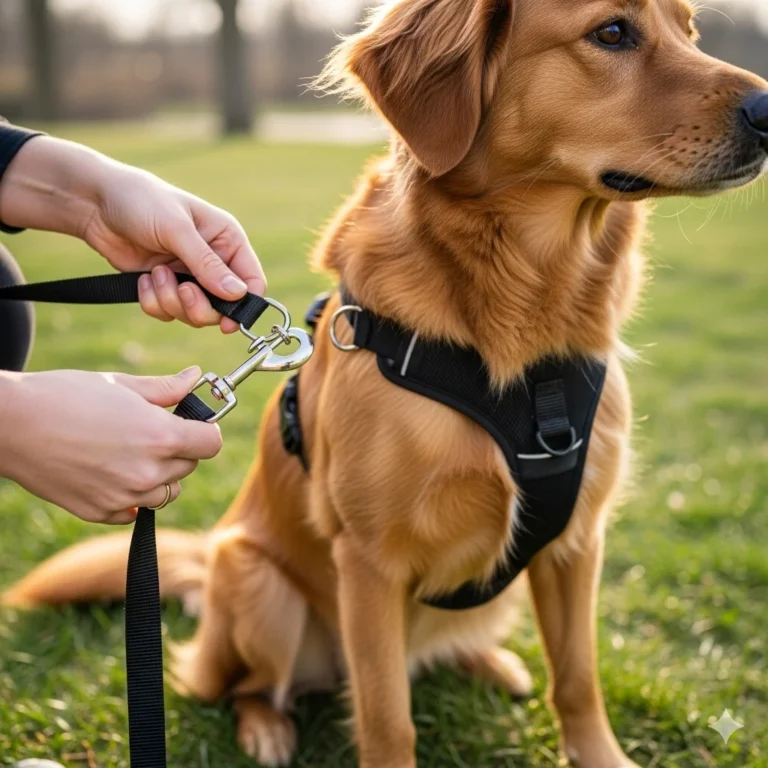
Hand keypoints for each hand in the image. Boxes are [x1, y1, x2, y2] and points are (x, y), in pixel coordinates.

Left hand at [0, 136, 266, 332]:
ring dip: (171, 300)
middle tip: (181, 290)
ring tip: (154, 273)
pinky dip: (153, 302)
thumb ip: (207, 265)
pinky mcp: (166, 288)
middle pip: (223, 307)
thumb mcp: (177, 230)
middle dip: (198, 305)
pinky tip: (143, 279)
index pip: (252, 281)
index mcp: (227, 240)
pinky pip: (169, 313)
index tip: (228, 322)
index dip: (244, 304)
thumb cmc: (141, 201)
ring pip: (195, 314)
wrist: (95, 204)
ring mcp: (189, 277)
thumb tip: (238, 294)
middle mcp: (213, 262)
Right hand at [0, 367, 221, 524]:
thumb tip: (196, 378)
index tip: (192, 424)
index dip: (204, 430)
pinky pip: (136, 510)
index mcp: (160, 436)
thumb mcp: (121, 384)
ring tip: (129, 452)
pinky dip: (132, 496)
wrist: (11, 424)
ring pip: (167, 491)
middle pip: (189, 466)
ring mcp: (125, 496)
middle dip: (179, 449)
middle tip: (149, 431)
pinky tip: (111, 472)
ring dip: (160, 475)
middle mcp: (148, 472)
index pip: (212, 443)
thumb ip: (166, 388)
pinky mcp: (101, 512)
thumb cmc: (65, 395)